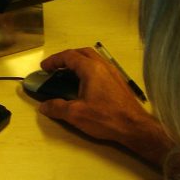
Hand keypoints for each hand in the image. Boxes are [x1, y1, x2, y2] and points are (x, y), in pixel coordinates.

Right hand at [38, 48, 172, 165]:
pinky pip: (100, 68)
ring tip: (69, 74)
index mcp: (91, 69)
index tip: (44, 67)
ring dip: (79, 62)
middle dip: (66, 57)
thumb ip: (57, 108)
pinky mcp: (119, 82)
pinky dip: (88, 70)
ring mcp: (113, 73)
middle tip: (56, 67)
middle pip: (82, 52)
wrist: (135, 127)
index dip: (54, 60)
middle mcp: (103, 66)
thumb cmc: (107, 118)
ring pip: (93, 59)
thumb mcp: (76, 114)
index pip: (69, 56)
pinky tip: (85, 84)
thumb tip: (44, 106)